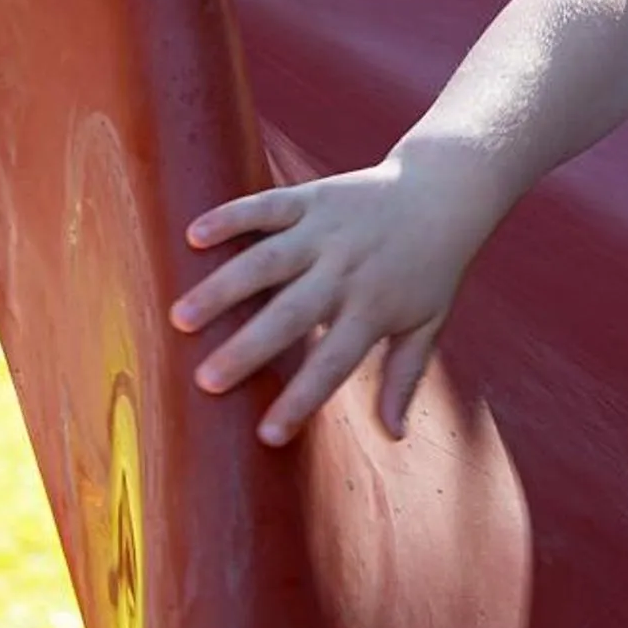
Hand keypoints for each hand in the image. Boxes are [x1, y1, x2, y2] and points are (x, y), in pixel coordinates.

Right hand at [169, 156, 490, 445]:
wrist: (446, 191)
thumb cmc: (431, 268)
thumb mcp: (427, 324)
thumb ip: (404, 377)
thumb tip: (393, 436)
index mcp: (374, 308)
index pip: (334, 363)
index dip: (302, 399)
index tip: (266, 435)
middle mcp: (347, 270)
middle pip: (292, 314)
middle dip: (248, 348)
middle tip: (204, 381)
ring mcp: (328, 231)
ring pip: (269, 260)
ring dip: (224, 287)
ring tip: (181, 317)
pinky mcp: (314, 197)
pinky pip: (268, 206)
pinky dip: (231, 218)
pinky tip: (193, 236)